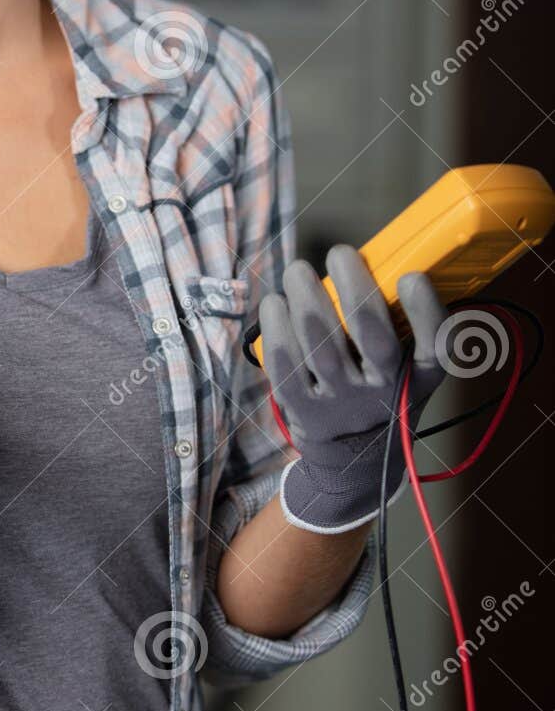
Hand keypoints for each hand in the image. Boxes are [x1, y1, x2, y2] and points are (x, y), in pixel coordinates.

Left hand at [258, 245, 449, 532]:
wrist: (355, 457)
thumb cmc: (379, 387)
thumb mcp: (407, 364)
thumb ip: (401, 322)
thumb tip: (374, 258)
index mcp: (420, 376)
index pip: (434, 347)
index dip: (425, 312)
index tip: (411, 277)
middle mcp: (384, 392)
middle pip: (371, 336)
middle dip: (353, 286)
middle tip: (339, 253)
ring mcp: (342, 405)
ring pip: (322, 347)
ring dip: (307, 300)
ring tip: (298, 272)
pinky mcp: (304, 412)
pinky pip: (286, 367)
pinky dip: (277, 331)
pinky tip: (275, 304)